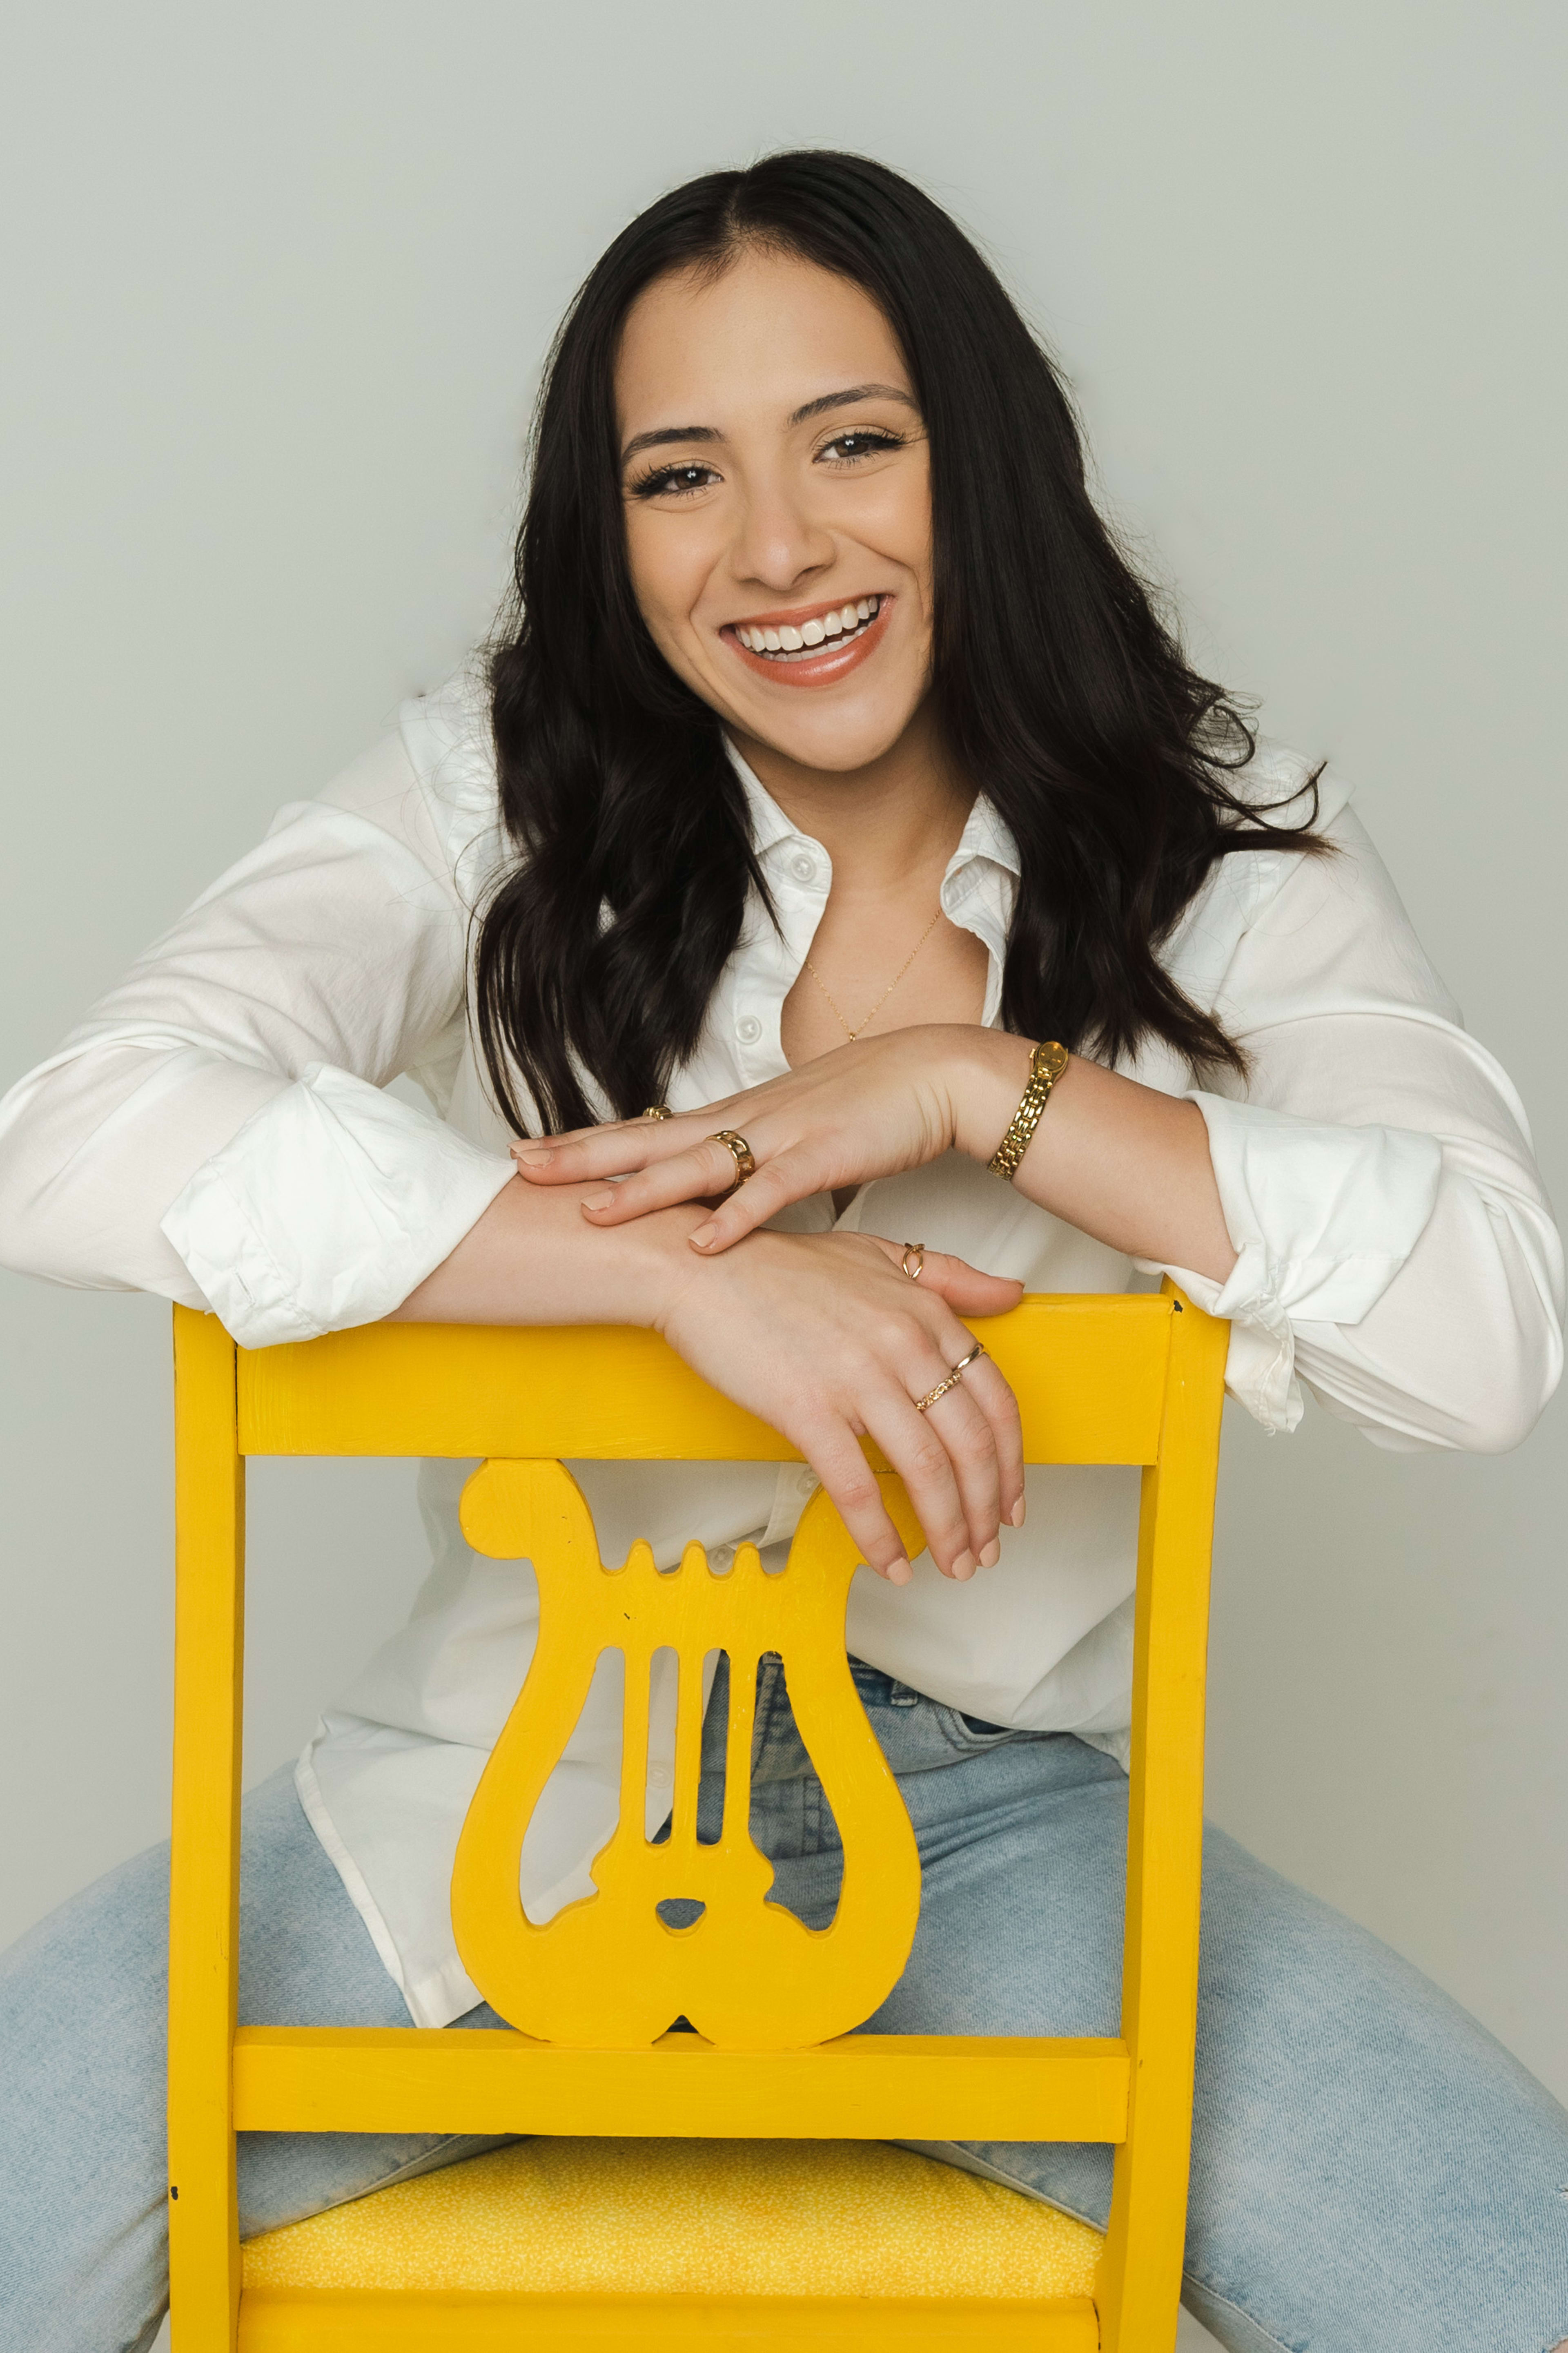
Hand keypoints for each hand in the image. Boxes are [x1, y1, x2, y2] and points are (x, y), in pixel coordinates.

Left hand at [510, 1027, 1028, 1251]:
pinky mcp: (823, 1156)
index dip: (587, 1142)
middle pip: (649, 1140)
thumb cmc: (872, 1104)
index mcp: (738, 1117)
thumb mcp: (796, 1134)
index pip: (646, 1130)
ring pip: (697, 1164)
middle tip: (518, 1166)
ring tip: (588, 1211)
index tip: (531, 1151)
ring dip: (642, 1189)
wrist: (938, 1074)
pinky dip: (737, 1219)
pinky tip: (702, 1242)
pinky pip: (771, 1192)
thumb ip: (755, 1165)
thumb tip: (722, 1200)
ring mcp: (782, 1136)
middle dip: (582, 1156)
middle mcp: (746, 1121)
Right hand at [656, 1228, 1024, 1583]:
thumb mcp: (880, 1255)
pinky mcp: (806, 1408)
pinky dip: (879, 1535)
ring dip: (948, 1531)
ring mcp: (856, 1377)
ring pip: (926, 1471)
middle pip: (970, 1445)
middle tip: (987, 1549)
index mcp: (925, 1312)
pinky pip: (856, 1486)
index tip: (1012, 1500)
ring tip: (953, 1564)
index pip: (995, 1400)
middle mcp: (902, 1343)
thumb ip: (951, 1277)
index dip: (1012, 1462)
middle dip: (987, 1511)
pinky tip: (889, 1562)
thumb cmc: (781, 1268)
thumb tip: (1011, 1293)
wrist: (700, 1268)